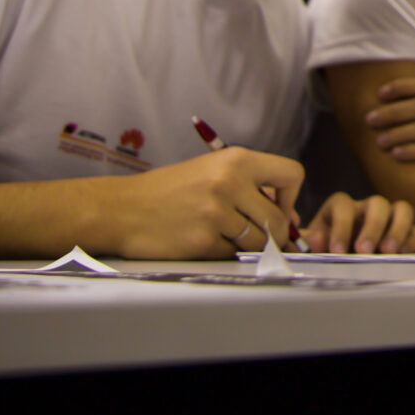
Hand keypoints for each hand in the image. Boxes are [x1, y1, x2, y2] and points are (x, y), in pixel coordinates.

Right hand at [93, 147, 304, 259]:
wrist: (122, 209)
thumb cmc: (169, 191)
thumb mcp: (212, 172)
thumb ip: (251, 189)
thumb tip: (292, 220)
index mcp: (236, 160)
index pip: (292, 175)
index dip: (291, 197)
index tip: (277, 208)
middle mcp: (230, 183)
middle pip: (279, 219)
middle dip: (274, 234)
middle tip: (259, 237)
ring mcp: (216, 213)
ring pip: (259, 242)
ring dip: (248, 246)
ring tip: (224, 235)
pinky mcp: (203, 241)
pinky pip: (232, 255)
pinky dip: (224, 253)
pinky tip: (203, 241)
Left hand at [303, 191, 414, 253]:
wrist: (339, 265)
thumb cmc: (325, 252)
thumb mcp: (313, 247)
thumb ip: (311, 242)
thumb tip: (316, 239)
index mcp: (341, 208)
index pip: (343, 205)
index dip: (340, 226)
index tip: (337, 251)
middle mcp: (366, 208)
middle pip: (377, 203)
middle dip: (372, 227)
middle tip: (364, 251)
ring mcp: (389, 219)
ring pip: (402, 209)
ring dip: (397, 229)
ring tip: (388, 252)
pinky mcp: (405, 234)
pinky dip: (411, 241)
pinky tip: (402, 255)